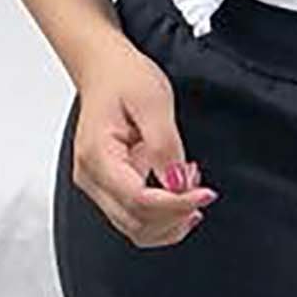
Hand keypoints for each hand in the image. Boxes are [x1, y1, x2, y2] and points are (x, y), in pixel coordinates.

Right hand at [72, 44, 217, 247]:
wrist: (104, 68)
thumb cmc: (124, 78)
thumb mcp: (153, 101)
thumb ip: (165, 145)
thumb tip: (177, 183)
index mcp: (97, 155)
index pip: (138, 200)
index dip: (176, 204)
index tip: (205, 193)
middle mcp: (91, 176)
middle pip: (135, 223)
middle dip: (175, 214)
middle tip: (202, 189)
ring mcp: (97, 184)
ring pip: (134, 228)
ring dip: (169, 219)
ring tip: (192, 190)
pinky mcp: (109, 186)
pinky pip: (135, 216)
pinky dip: (161, 216)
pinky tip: (179, 196)